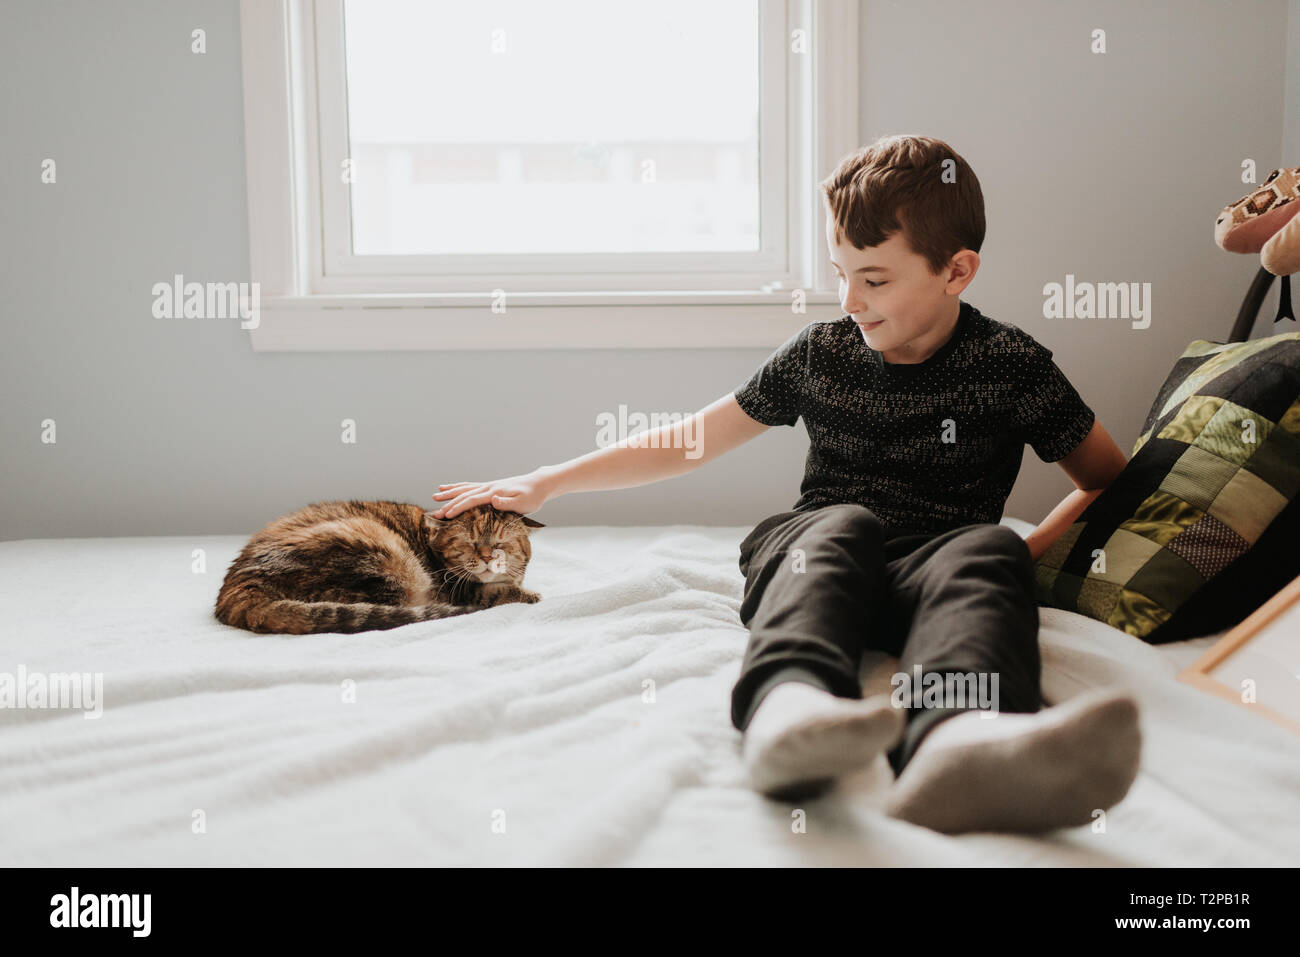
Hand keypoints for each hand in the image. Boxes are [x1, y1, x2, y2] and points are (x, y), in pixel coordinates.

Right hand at [432, 469, 553, 518]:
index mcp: (494, 492)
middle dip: (448, 504)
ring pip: (464, 488)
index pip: (472, 500)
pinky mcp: (490, 487)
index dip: (458, 507)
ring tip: (435, 495)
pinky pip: (470, 486)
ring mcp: (488, 486)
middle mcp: (488, 488)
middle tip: (435, 513)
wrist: (539, 484)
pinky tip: (451, 488)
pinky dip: (458, 487)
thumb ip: (508, 502)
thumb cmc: (532, 496)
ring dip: (450, 493)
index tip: (446, 514)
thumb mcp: (523, 503)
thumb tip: (493, 500)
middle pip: (464, 495)